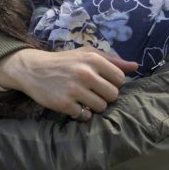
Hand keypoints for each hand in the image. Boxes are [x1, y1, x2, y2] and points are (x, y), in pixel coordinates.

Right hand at [0, 47, 136, 119]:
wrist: (33, 69)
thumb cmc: (64, 61)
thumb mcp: (86, 53)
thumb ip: (112, 60)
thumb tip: (135, 66)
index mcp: (93, 59)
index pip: (119, 79)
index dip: (113, 83)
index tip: (101, 83)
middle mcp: (85, 73)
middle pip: (113, 95)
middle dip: (105, 96)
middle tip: (93, 92)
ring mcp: (74, 90)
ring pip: (101, 107)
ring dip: (94, 106)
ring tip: (83, 98)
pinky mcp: (64, 104)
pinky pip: (85, 116)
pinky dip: (81, 113)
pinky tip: (73, 104)